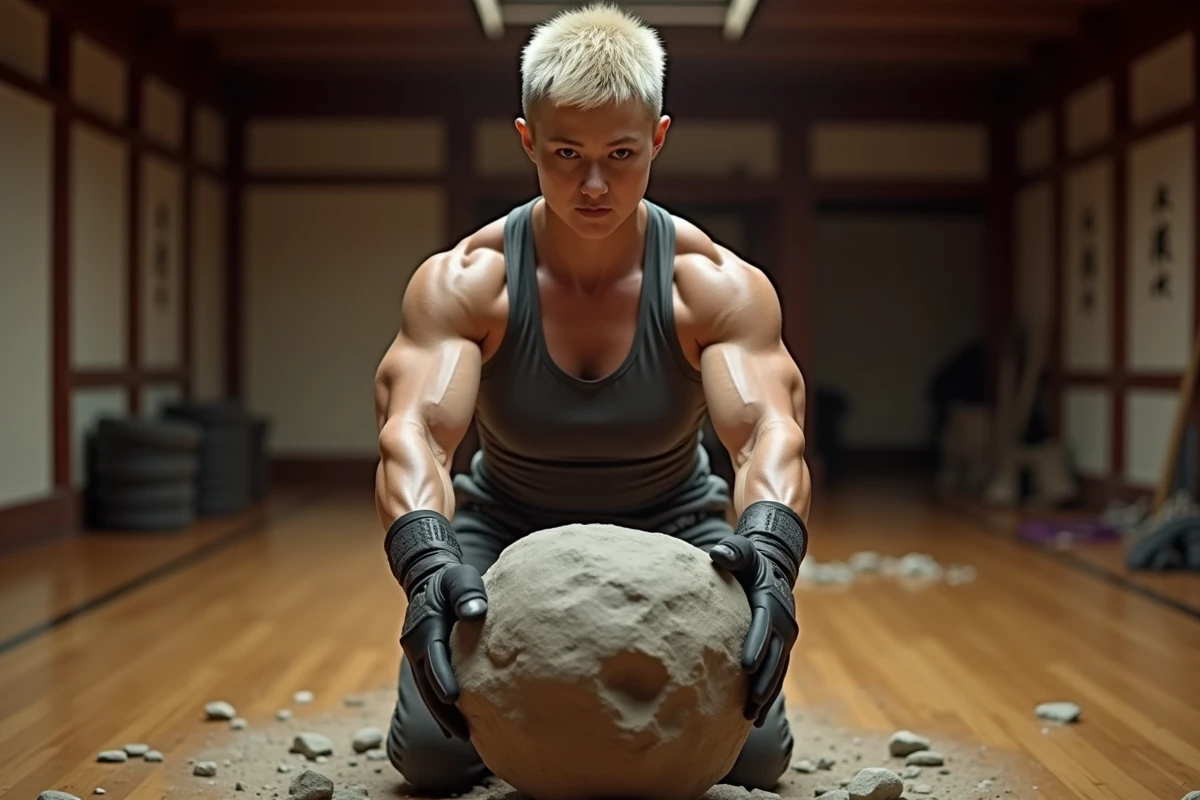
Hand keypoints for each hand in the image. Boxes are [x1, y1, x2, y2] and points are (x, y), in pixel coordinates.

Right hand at [399, 563, 488, 739]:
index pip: (433, 657)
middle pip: (426, 683)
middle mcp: (415, 644)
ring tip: (461, 737)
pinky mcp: (422, 659)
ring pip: (426, 690)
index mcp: (425, 627)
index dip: (442, 678)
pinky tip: (452, 725)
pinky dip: (438, 706)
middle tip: (462, 734)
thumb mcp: (459, 578)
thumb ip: (467, 593)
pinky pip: (428, 686)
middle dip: (442, 710)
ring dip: (440, 714)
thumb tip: (476, 612)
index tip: (454, 698)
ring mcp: (416, 654)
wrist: (427, 578)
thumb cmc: (450, 579)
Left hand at [710, 535, 797, 726]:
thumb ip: (732, 552)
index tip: (745, 666)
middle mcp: (782, 623)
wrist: (773, 568)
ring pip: (777, 671)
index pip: (763, 626)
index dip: (756, 646)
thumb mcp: (743, 552)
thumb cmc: (749, 561)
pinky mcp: (781, 648)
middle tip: (748, 705)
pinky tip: (756, 716)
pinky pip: (777, 674)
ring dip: (766, 695)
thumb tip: (717, 553)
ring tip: (751, 718)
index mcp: (770, 602)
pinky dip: (768, 694)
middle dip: (762, 683)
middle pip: (773, 657)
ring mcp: (784, 638)